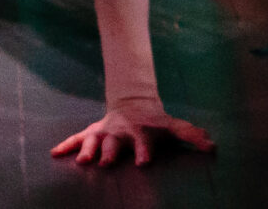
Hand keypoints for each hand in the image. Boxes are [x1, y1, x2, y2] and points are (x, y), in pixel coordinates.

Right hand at [51, 99, 215, 167]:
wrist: (134, 104)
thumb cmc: (156, 123)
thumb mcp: (174, 127)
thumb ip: (192, 135)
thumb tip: (213, 147)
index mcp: (141, 132)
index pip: (144, 142)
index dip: (144, 152)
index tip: (144, 162)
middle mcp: (121, 132)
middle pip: (115, 143)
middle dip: (111, 153)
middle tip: (108, 163)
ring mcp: (105, 132)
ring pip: (94, 141)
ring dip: (87, 150)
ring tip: (83, 161)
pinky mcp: (92, 133)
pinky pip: (76, 138)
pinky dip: (66, 145)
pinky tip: (54, 154)